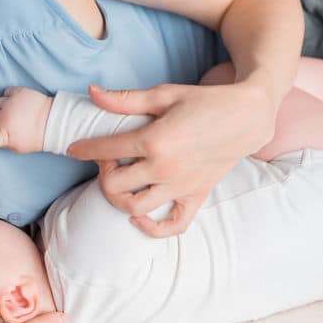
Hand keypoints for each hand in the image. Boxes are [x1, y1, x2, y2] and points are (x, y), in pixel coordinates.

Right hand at [0, 87, 53, 153]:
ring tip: (16, 114)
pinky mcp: (17, 92)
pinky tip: (19, 104)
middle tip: (10, 125)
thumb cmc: (34, 137)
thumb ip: (1, 138)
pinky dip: (9, 98)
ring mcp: (11, 103)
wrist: (53, 122)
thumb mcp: (16, 146)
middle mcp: (5, 118)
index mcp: (5, 135)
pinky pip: (5, 93)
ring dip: (2, 109)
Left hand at [67, 81, 276, 237]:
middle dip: (103, 174)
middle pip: (114, 186)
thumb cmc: (205, 101)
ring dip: (120, 200)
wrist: (247, 117)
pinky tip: (139, 218)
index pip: (105, 150)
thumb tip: (92, 93)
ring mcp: (180, 186)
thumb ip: (125, 99)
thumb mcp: (164, 94)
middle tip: (109, 161)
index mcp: (153, 140)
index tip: (75, 149)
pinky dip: (152, 229)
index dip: (84, 149)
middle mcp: (164, 168)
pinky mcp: (195, 196)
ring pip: (135, 208)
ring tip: (123, 184)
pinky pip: (172, 225)